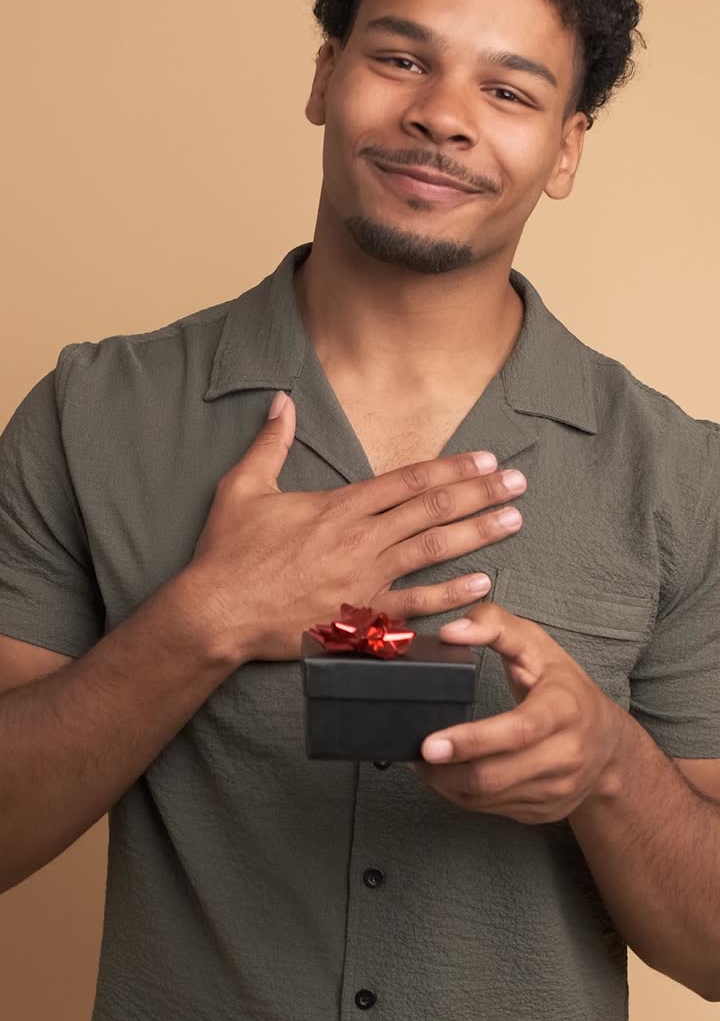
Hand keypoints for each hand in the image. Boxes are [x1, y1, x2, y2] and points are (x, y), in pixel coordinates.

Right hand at [182, 392, 526, 663]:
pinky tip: (483, 585)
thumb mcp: (242, 487)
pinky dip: (451, 595)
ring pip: (433, 552)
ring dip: (478, 535)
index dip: (452, 467)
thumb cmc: (227, 554)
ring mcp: (364, 581)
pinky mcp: (360, 619)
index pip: (408, 480)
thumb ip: (270, 443)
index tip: (486, 459)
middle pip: (432, 510)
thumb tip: (281, 401)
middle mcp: (360, 540)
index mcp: (338, 507)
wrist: (216, 614)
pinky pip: (415, 607)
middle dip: (480, 494)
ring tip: (513, 521)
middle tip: (518, 483)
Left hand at [413, 602, 627, 822]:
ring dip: (446, 784)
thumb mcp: (536, 644)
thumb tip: (451, 631)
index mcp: (564, 709)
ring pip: (488, 798)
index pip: (517, 731)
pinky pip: (492, 809)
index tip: (430, 743)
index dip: (472, 740)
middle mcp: (566, 754)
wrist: (607, 743)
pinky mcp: (545, 810)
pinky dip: (462, 795)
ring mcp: (557, 789)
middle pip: (495, 775)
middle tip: (416, 752)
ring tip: (424, 763)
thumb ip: (493, 625)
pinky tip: (448, 775)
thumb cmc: (564, 687)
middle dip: (446, 769)